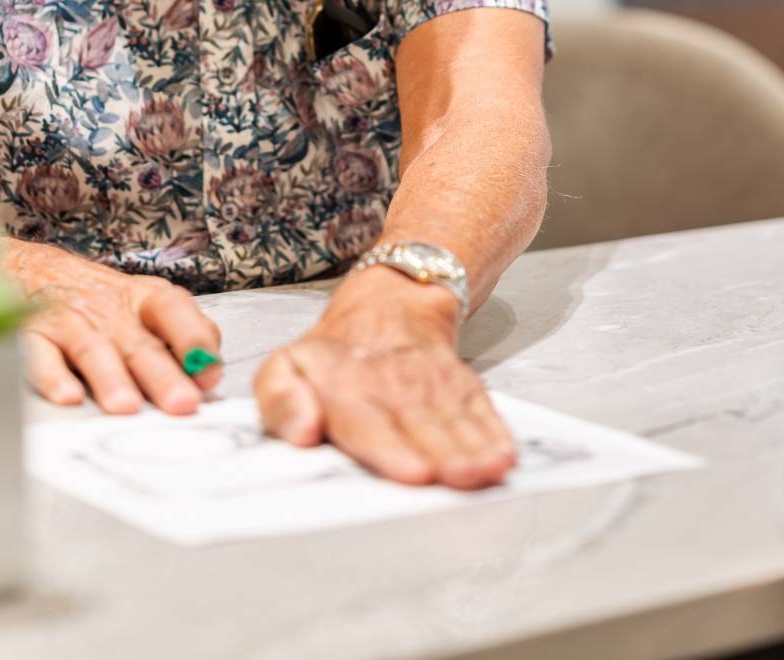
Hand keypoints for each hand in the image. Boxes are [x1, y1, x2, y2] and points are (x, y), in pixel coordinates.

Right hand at [7, 240, 221, 414]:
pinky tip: (67, 397)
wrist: (29, 270)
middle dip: (162, 374)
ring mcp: (68, 321)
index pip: (174, 312)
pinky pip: (39, 355)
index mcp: (143, 299)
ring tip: (126, 406)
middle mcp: (108, 310)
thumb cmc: (98, 300)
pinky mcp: (31, 335)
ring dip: (112, 378)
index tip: (209, 373)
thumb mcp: (146, 304)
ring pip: (93, 350)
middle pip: (139, 342)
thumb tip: (210, 374)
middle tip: (181, 402)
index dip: (194, 339)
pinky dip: (52, 376)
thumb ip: (183, 334)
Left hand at [254, 265, 514, 489]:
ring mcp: (430, 382)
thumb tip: (301, 433)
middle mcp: (391, 385)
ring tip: (490, 471)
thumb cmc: (331, 357)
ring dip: (472, 447)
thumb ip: (280, 402)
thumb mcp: (284, 368)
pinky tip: (503, 455)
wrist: (389, 304)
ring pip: (452, 417)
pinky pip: (477, 406)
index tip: (414, 473)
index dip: (391, 449)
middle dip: (442, 453)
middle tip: (462, 478)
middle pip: (418, 423)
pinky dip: (492, 430)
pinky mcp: (459, 382)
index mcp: (343, 387)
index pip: (368, 422)